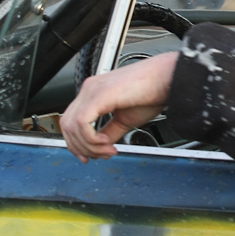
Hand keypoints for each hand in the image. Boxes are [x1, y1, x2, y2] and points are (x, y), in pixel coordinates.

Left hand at [61, 52, 178, 162]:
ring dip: (89, 146)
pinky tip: (106, 142)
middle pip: (66, 125)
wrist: (167, 79)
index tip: (91, 156)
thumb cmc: (152, 92)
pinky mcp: (99, 95)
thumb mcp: (126, 119)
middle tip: (102, 155)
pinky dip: (91, 139)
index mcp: (94, 93)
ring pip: (72, 126)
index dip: (77, 144)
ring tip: (108, 150)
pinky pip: (81, 123)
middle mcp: (89, 89)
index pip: (71, 122)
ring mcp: (92, 90)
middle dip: (81, 148)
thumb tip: (101, 144)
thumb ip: (110, 131)